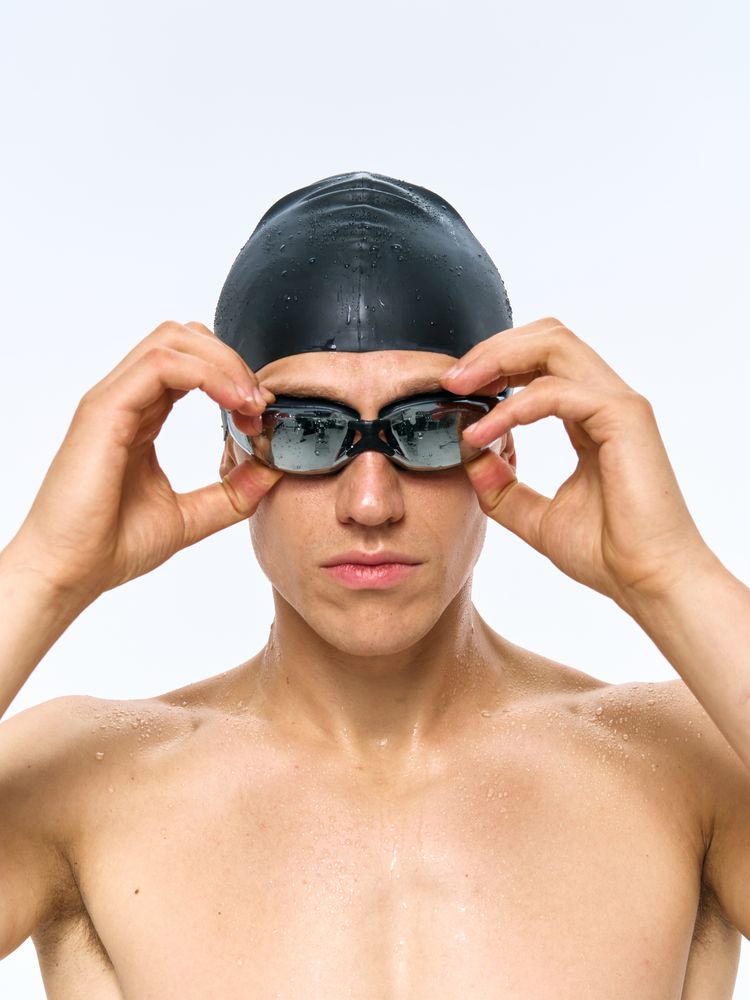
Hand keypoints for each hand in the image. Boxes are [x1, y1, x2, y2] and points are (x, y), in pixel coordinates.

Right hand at [7, 321, 282, 601]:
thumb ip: (232, 493)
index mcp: (142, 416)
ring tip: (250, 404)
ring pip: (173, 340)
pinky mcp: (104, 409)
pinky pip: (161, 365)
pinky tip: (233, 405)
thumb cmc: (111, 545)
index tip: (262, 415)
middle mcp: (126, 399)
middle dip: (233, 362)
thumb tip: (273, 469)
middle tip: (260, 405)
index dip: (235, 378)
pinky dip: (207, 375)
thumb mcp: (190, 516)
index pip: (192, 365)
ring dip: (224, 363)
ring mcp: (112, 400)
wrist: (69, 572)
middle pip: (185, 338)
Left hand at [440, 316, 712, 609]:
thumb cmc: (608, 553)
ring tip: (460, 387)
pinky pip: (555, 391)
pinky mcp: (623, 417)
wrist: (647, 583)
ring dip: (498, 359)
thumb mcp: (535, 517)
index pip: (541, 363)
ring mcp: (618, 405)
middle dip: (492, 349)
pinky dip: (512, 407)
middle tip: (451, 379)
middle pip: (546, 338)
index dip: (495, 364)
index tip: (455, 388)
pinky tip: (484, 431)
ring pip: (554, 345)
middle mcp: (605, 402)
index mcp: (589, 418)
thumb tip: (469, 457)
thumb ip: (503, 486)